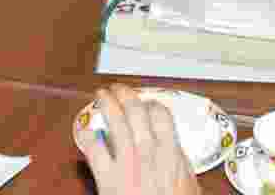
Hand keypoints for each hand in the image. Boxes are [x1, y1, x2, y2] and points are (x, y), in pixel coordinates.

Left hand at [78, 85, 201, 194]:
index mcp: (170, 152)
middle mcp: (147, 151)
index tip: (147, 103)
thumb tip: (177, 154)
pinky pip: (92, 148)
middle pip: (135, 110)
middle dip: (126, 94)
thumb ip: (181, 166)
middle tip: (119, 89)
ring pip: (114, 121)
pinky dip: (87, 135)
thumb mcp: (189, 187)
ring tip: (101, 95)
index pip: (160, 114)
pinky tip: (84, 129)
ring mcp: (126, 162)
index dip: (152, 104)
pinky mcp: (106, 176)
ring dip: (106, 103)